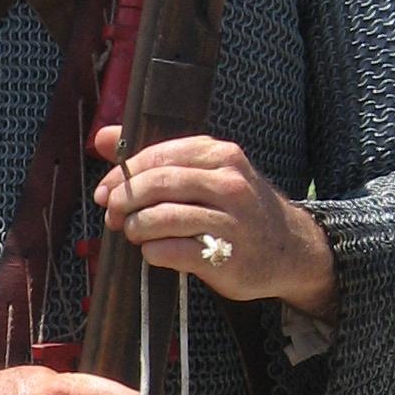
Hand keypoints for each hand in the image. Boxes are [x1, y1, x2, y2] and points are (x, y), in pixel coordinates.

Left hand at [90, 129, 337, 323]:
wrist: (291, 250)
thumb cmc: (239, 209)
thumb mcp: (208, 173)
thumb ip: (157, 156)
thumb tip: (103, 138)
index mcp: (221, 156)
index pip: (159, 156)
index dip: (123, 175)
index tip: (105, 192)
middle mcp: (228, 184)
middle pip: (157, 185)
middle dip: (124, 201)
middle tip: (113, 216)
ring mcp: (230, 221)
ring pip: (161, 218)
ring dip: (136, 228)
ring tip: (135, 234)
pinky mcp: (224, 256)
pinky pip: (171, 251)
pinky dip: (152, 252)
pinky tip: (154, 252)